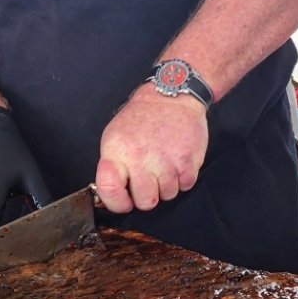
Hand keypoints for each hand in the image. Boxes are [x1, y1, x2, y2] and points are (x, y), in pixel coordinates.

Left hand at [95, 85, 207, 213]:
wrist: (171, 95)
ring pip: (168, 195)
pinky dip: (184, 178)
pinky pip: (186, 186)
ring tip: (165, 164)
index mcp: (117, 151)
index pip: (109, 190)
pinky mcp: (188, 160)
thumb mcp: (115, 136)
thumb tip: (110, 196)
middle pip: (145, 201)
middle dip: (148, 195)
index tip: (124, 202)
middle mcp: (140, 157)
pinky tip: (178, 160)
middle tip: (149, 180)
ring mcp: (166, 160)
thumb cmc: (141, 118)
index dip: (116, 203)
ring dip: (167, 185)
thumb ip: (112, 166)